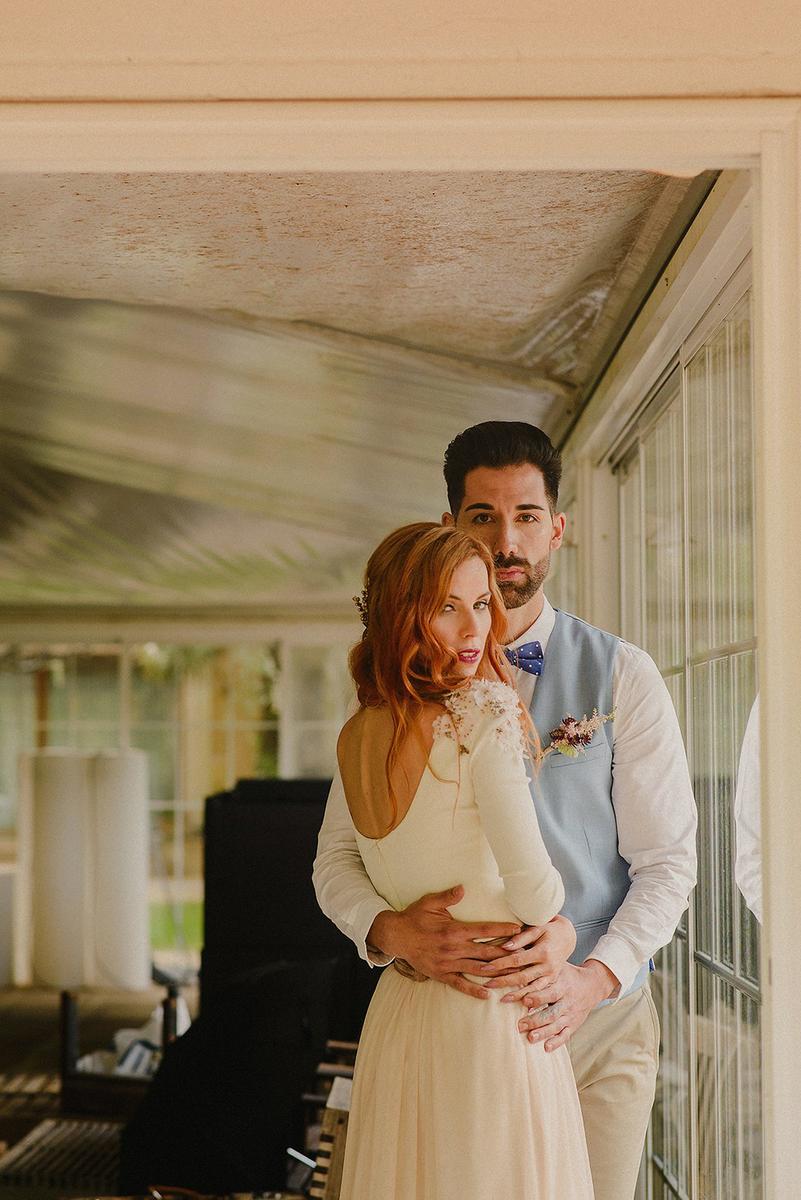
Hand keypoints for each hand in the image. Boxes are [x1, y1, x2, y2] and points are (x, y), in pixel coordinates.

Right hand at [368, 886, 521, 999]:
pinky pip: (460, 984)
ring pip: (478, 969)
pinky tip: (487, 994)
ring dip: (497, 972)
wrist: (396, 936)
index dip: (503, 929)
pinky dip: (474, 990)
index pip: (484, 929)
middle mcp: (454, 948)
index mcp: (454, 930)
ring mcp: (448, 963)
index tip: (519, 929)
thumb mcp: (430, 902)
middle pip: (486, 952)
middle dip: (507, 954)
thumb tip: (463, 888)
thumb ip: (448, 896)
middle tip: (525, 955)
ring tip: (514, 974)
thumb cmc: (414, 917)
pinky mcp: (441, 974)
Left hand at [475, 914, 576, 1001]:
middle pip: (522, 977)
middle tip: (487, 985)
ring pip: (532, 988)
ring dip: (517, 995)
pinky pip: (541, 992)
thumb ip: (521, 938)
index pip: (517, 960)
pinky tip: (521, 1006)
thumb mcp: (537, 929)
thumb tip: (504, 947)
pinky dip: (531, 1000)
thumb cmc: (549, 930)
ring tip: (502, 1000)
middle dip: (504, 982)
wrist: (568, 937)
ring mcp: (552, 975)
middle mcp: (548, 966)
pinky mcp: (553, 981)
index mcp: (543, 952)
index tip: (486, 967)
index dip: (501, 963)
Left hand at [516, 959, 619, 1050]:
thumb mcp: (557, 967)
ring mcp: (571, 1014)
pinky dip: (557, 1042)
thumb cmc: (567, 974)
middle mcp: (568, 1001)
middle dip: (536, 1019)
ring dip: (543, 1033)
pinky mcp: (574, 1024)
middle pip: (552, 1012)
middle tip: (519, 1025)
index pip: (550, 992)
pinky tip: (546, 1048)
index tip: (524, 1001)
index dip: (538, 997)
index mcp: (563, 985)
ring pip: (557, 1025)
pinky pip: (566, 1035)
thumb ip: (540, 967)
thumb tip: (517, 955)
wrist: (593, 984)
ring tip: (530, 1038)